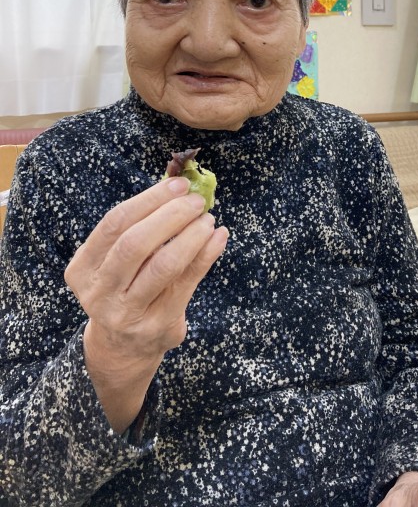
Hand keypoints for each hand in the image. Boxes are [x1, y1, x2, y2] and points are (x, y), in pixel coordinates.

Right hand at [64, 176, 227, 430]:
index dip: (148, 200)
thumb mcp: (117, 261)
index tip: (177, 185)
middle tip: (196, 200)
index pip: (114, 224)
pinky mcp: (159, 326)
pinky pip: (187, 282)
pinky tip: (218, 237)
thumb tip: (177, 183)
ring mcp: (128, 314)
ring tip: (209, 219)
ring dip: (191, 235)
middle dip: (170, 216)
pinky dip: (206, 254)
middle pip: (134, 244)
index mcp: (83, 269)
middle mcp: (99, 293)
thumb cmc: (125, 289)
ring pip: (162, 265)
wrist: (122, 350)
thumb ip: (140, 226)